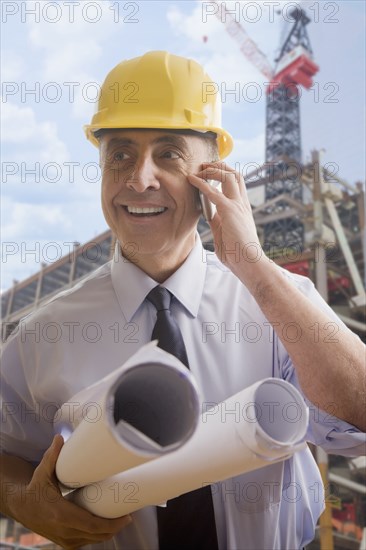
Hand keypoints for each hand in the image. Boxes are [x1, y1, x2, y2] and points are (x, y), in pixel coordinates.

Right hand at [17, 435, 131, 548]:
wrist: (21, 507)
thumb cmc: (34, 488)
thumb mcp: (42, 472)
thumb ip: (52, 456)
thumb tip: (60, 438)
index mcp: (60, 513)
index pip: (91, 524)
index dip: (111, 524)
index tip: (126, 517)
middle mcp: (63, 530)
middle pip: (96, 535)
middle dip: (114, 528)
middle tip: (128, 516)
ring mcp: (63, 538)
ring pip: (91, 540)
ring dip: (107, 533)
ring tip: (121, 520)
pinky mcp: (63, 541)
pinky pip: (84, 542)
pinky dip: (97, 536)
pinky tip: (106, 527)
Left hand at [188, 162, 266, 279]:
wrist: (249, 262)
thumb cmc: (238, 253)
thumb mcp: (225, 233)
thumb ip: (218, 222)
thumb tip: (208, 214)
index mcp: (242, 208)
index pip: (236, 184)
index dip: (224, 174)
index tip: (210, 172)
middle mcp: (242, 203)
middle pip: (235, 174)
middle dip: (220, 166)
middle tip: (205, 165)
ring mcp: (237, 205)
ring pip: (229, 176)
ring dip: (212, 170)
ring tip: (200, 169)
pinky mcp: (230, 211)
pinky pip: (213, 191)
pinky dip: (201, 183)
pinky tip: (192, 179)